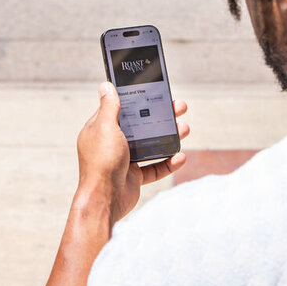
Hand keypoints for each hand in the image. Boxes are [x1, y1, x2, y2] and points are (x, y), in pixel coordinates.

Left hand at [74, 82, 189, 225]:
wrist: (104, 199)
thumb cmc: (102, 162)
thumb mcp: (105, 127)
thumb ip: (109, 106)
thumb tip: (106, 85)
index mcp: (101, 129)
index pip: (121, 109)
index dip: (138, 100)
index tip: (154, 92)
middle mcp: (112, 143)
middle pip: (140, 125)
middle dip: (161, 116)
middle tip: (179, 107)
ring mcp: (124, 160)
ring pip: (150, 144)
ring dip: (168, 137)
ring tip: (185, 129)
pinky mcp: (134, 176)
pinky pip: (155, 167)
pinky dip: (168, 162)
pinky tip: (180, 157)